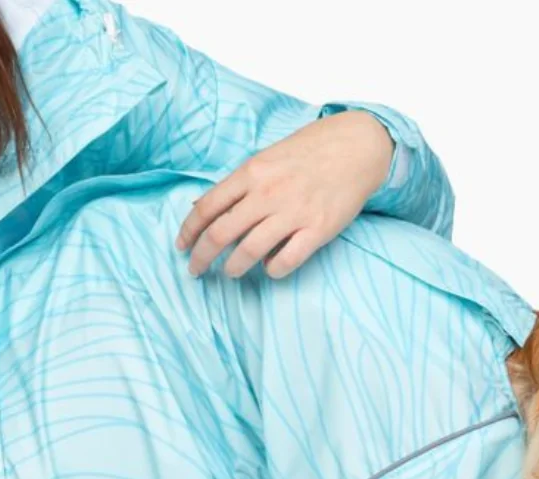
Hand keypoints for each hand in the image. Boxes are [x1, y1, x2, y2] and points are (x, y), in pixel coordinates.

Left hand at [176, 110, 393, 280]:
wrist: (357, 146)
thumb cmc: (309, 152)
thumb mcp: (266, 158)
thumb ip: (236, 184)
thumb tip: (201, 206)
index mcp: (251, 173)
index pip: (207, 207)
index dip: (188, 231)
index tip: (181, 247)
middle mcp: (267, 193)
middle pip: (220, 235)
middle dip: (200, 258)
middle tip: (195, 270)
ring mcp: (293, 213)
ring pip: (248, 252)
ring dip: (233, 268)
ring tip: (232, 271)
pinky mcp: (316, 230)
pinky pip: (284, 262)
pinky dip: (271, 270)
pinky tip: (270, 267)